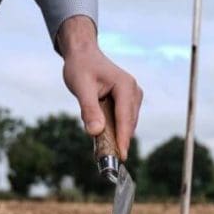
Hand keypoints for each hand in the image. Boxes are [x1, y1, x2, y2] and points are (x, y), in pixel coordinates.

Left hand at [56, 15, 141, 157]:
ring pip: (127, 123)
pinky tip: (104, 135)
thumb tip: (95, 132)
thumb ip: (89, 109)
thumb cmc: (81, 67)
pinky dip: (115, 128)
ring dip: (117, 135)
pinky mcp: (128, 99)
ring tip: (103, 149)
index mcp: (125, 86)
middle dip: (119, 140)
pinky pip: (123, 119)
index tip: (121, 157)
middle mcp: (133, 90)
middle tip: (106, 159)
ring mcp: (133, 95)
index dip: (123, 138)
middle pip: (128, 122)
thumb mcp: (81, 87)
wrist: (83, 53)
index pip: (125, 118)